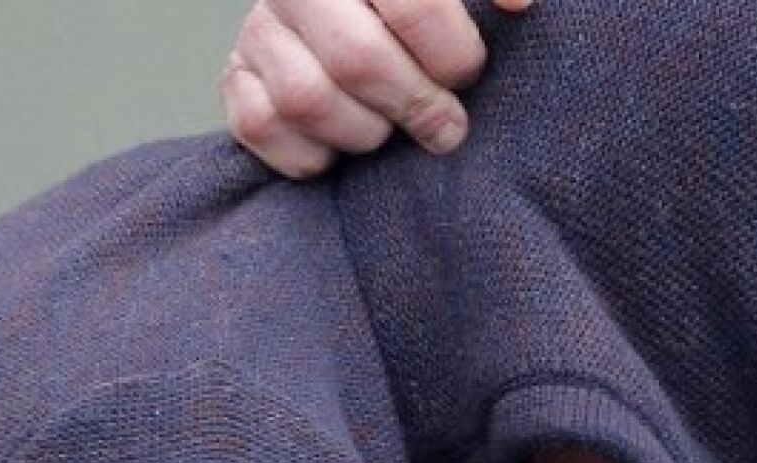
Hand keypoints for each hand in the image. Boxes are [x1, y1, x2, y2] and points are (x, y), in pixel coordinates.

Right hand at [221, 0, 527, 177]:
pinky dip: (312, 153)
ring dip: (365, 131)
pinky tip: (343, 144)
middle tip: (446, 124)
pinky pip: (261, 127)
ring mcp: (260, 28)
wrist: (356, 21)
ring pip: (308, 100)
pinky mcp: (235, 76)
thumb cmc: (424, 17)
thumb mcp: (457, 0)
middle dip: (416, 105)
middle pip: (357, 60)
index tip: (468, 72)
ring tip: (391, 127)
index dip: (452, 54)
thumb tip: (520, 6)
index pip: (414, 6)